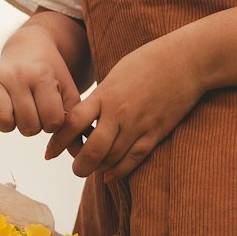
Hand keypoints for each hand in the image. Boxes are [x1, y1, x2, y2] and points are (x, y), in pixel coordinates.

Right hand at [0, 23, 83, 137]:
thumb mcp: (68, 92)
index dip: (53, 124)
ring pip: (1, 120)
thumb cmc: (50, 76)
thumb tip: (77, 153)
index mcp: (42, 76)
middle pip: (27, 125)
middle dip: (33, 125)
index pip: (51, 121)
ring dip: (10, 126)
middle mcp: (17, 75)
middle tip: (34, 112)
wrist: (29, 49)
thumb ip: (74, 120)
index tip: (52, 111)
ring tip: (16, 114)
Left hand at [45, 32, 207, 181]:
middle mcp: (120, 112)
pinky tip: (110, 175)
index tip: (49, 153)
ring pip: (113, 158)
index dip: (58, 141)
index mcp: (106, 94)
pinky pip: (135, 158)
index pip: (73, 122)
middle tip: (75, 168)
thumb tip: (85, 116)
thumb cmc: (150, 61)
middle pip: (93, 149)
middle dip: (79, 165)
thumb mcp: (117, 74)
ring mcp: (140, 125)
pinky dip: (120, 170)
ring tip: (92, 168)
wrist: (187, 61)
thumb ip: (101, 97)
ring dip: (99, 168)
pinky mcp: (157, 133)